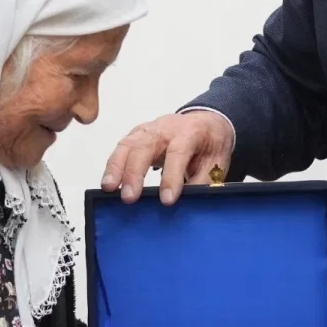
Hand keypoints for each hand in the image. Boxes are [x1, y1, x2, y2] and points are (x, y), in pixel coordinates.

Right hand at [101, 111, 233, 204]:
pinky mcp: (136, 136)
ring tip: (109, 189)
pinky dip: (113, 166)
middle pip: (145, 146)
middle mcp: (166, 127)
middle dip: (135, 172)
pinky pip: (121, 149)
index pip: (179, 152)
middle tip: (129, 197)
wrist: (205, 123)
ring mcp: (148, 129)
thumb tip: (189, 204)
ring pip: (127, 145)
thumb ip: (203, 182)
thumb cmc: (210, 144)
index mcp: (191, 131)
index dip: (172, 176)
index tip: (167, 200)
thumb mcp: (217, 163)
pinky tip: (109, 183)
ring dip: (116, 168)